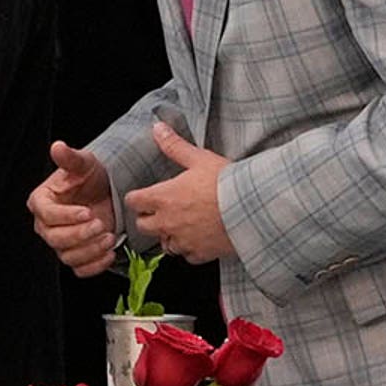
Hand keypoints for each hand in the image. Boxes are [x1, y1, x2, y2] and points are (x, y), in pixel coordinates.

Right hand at [29, 141, 117, 275]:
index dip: (67, 216)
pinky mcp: (76, 255)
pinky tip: (110, 252)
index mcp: (42, 202)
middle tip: (101, 224)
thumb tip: (57, 147)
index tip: (87, 211)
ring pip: (68, 256)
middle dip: (80, 234)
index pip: (47, 215)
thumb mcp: (83, 164)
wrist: (105, 192)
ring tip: (109, 236)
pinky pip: (80, 269)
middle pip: (55, 239)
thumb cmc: (89, 177)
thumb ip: (70, 158)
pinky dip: (95, 266)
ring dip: (90, 250)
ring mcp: (60, 242)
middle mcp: (47, 225)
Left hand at [123, 123, 234, 263]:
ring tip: (180, 226)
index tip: (144, 196)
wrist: (253, 209)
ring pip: (164, 244)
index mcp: (163, 198)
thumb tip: (158, 129)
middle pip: (143, 226)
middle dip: (149, 218)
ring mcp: (183, 240)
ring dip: (168, 236)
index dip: (137, 198)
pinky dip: (190, 249)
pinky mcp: (201, 253)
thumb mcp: (199, 159)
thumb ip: (174, 146)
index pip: (133, 201)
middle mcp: (168, 222)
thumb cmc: (227, 183)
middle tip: (161, 211)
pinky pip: (187, 256)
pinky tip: (198, 240)